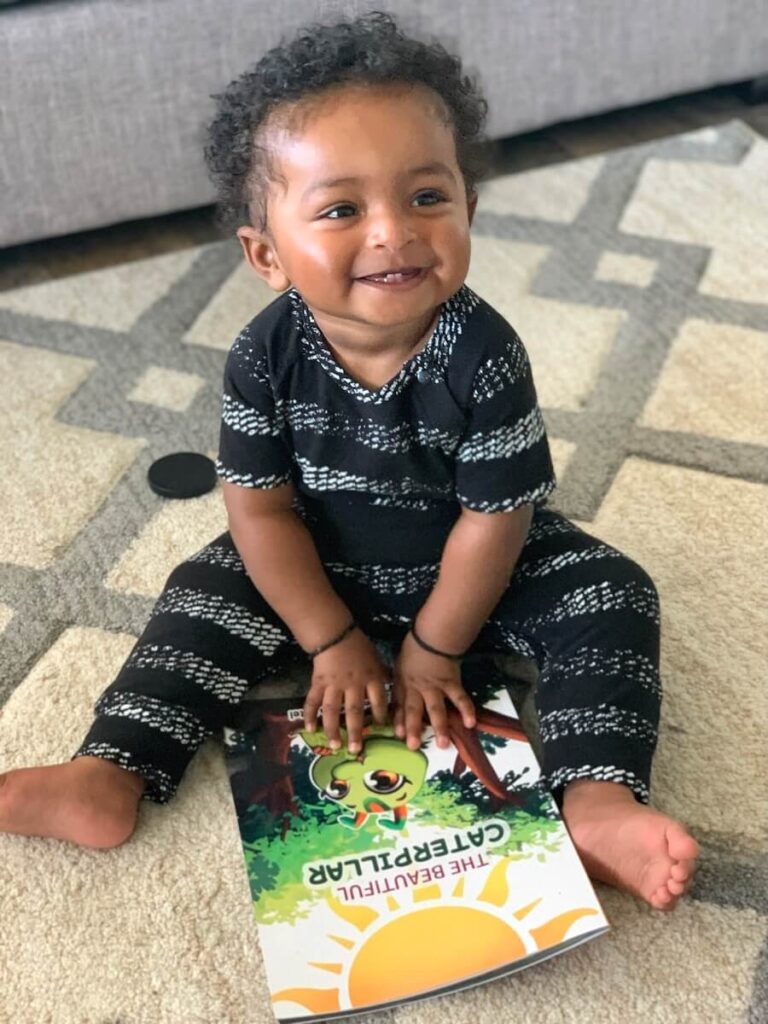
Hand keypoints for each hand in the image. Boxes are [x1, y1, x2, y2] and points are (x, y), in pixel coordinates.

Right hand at [303, 628, 389, 752]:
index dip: (380, 715)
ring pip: (333, 710)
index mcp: (371, 678)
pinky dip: (310, 714)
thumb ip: (382, 676)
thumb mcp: (377, 659)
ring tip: (335, 745)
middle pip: (355, 711)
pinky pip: (313, 700)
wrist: (336, 634)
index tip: (380, 728)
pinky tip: (309, 729)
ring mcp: (334, 685)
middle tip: (356, 750)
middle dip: (355, 732)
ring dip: (333, 729)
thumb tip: (393, 689)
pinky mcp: (319, 683)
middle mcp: (353, 684)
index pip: (378, 701)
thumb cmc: (359, 647)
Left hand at [392, 631, 475, 750]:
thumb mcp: (399, 666)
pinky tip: (470, 723)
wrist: (432, 636)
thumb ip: (397, 684)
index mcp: (404, 684)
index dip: (399, 721)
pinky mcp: (451, 683)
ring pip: (436, 709)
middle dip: (413, 729)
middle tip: (413, 746)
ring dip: (440, 727)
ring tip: (443, 745)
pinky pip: (460, 698)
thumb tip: (391, 699)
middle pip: (414, 710)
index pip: (399, 705)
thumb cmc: (414, 650)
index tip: (398, 735)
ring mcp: (435, 687)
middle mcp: (418, 689)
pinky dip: (466, 710)